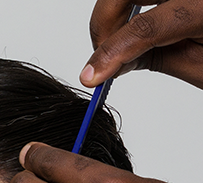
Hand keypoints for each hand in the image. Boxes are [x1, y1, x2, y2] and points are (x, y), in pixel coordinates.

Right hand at [83, 0, 202, 88]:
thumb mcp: (202, 66)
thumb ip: (157, 60)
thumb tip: (113, 64)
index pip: (146, 27)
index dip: (110, 53)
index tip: (90, 76)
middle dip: (104, 22)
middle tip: (103, 53)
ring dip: (114, 9)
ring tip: (119, 37)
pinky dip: (131, 2)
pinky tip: (134, 20)